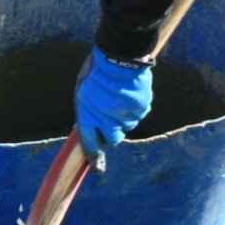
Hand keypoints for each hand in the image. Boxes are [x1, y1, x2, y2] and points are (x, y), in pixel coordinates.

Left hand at [73, 45, 152, 170]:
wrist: (118, 56)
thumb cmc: (96, 72)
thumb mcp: (83, 92)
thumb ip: (88, 112)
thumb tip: (94, 127)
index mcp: (88, 116)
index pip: (90, 144)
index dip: (94, 157)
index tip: (98, 168)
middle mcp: (107, 121)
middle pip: (113, 139)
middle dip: (112, 132)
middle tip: (111, 115)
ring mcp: (126, 116)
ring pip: (127, 126)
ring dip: (124, 117)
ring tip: (120, 96)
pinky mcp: (141, 109)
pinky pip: (139, 114)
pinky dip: (135, 108)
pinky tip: (130, 93)